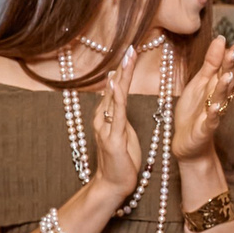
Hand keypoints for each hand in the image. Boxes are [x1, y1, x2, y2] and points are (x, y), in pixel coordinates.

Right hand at [86, 45, 145, 202]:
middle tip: (130, 48)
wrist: (113, 185)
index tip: (130, 53)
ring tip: (127, 58)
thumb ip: (121, 117)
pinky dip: (117, 97)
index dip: (122, 71)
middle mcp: (103, 119)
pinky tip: (117, 83)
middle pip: (114, 89)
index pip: (115, 89)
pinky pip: (116, 114)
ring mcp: (106, 128)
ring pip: (115, 97)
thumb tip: (121, 100)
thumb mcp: (124, 134)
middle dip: (123, 68)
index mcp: (106, 117)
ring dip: (122, 77)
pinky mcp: (113, 138)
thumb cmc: (121, 161)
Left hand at [171, 35, 233, 162]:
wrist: (188, 142)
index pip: (226, 68)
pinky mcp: (205, 129)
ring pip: (220, 99)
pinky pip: (210, 121)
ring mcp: (212, 114)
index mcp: (216, 86)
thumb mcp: (200, 83)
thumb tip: (220, 39)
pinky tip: (214, 107)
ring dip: (224, 87)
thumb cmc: (194, 111)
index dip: (230, 56)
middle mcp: (218, 98)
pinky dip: (212, 114)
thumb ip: (211, 63)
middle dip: (230, 66)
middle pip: (226, 80)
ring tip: (228, 75)